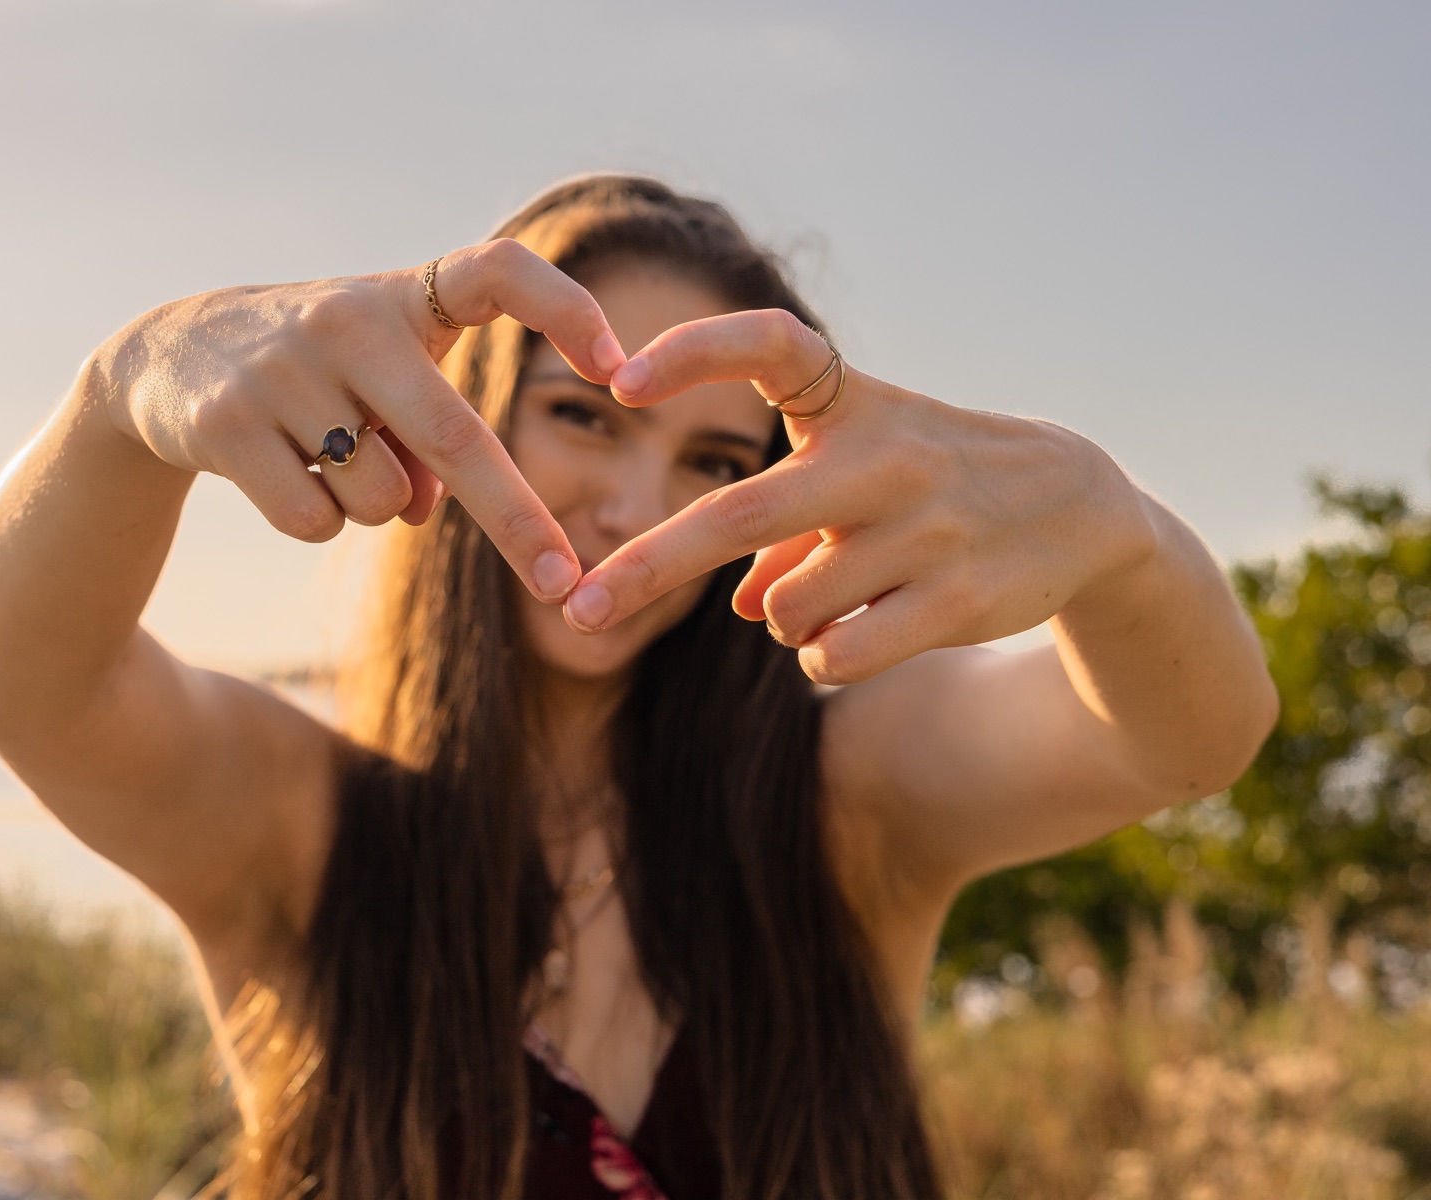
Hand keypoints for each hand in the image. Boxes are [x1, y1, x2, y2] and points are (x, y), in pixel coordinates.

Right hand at [95, 240, 626, 601]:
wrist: (167, 359)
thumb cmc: (320, 371)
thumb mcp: (382, 382)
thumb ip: (428, 439)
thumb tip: (429, 510)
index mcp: (406, 296)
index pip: (501, 271)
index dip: (567, 310)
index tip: (623, 369)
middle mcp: (349, 319)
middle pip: (458, 437)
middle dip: (518, 522)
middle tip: (563, 585)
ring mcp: (282, 368)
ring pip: (380, 497)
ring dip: (374, 507)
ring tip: (327, 455)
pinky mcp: (225, 423)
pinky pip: (314, 520)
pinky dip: (313, 520)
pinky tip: (279, 470)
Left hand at [563, 309, 1158, 682]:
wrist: (1079, 509)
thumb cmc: (933, 481)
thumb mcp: (860, 475)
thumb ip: (786, 533)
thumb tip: (744, 609)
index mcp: (853, 402)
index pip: (769, 346)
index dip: (693, 353)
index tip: (620, 381)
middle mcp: (885, 456)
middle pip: (738, 516)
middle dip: (645, 568)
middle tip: (576, 612)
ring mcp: (924, 529)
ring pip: (785, 611)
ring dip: (784, 621)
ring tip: (839, 596)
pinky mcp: (956, 598)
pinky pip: (834, 655)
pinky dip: (824, 657)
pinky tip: (869, 629)